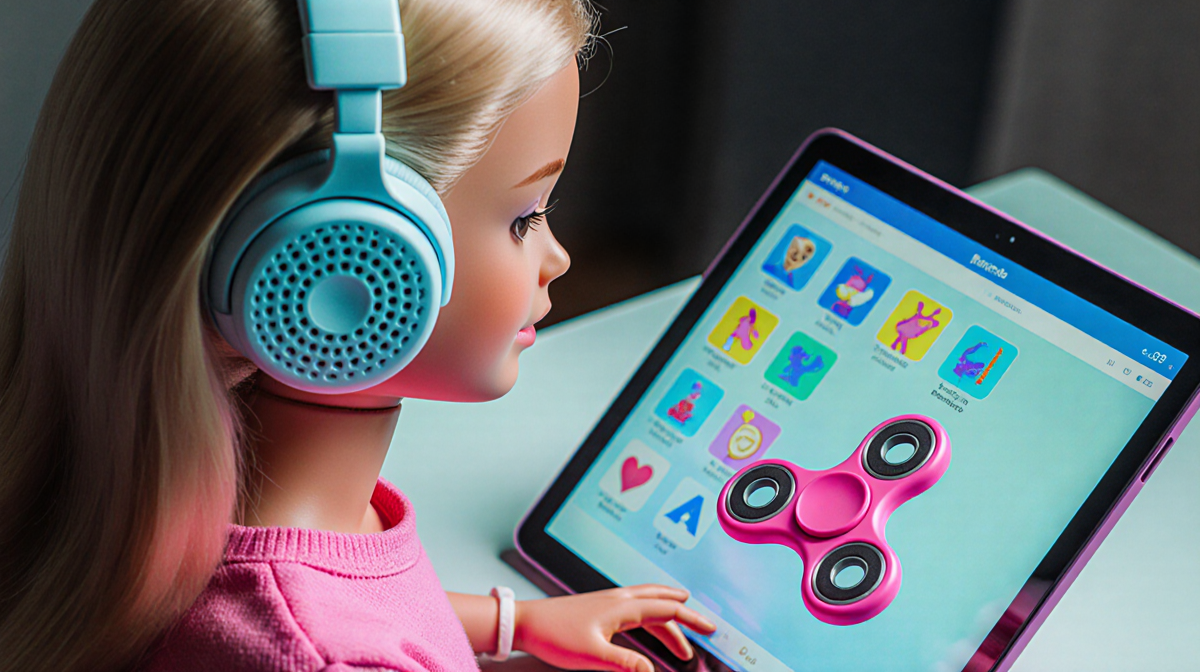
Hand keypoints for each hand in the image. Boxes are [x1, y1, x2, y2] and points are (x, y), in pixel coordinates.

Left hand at [512, 584, 716, 671]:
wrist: (524, 622)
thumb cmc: (553, 634)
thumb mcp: (593, 656)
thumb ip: (625, 664)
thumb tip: (653, 671)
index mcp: (621, 606)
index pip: (667, 609)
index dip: (692, 619)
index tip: (711, 628)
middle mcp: (618, 599)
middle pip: (661, 602)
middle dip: (684, 615)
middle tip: (704, 628)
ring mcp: (607, 602)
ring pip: (647, 606)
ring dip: (667, 620)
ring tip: (679, 643)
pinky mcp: (597, 609)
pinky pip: (634, 609)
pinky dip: (649, 618)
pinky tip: (646, 629)